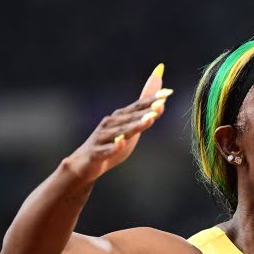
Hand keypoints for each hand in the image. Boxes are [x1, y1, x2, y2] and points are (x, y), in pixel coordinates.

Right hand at [64, 64, 170, 183]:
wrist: (86, 163)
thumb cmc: (111, 142)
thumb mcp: (130, 126)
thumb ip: (144, 110)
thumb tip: (161, 90)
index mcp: (120, 117)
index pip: (138, 107)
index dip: (152, 100)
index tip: (167, 93)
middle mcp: (110, 123)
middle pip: (131, 117)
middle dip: (146, 111)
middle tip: (161, 105)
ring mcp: (101, 137)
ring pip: (120, 132)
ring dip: (135, 126)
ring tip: (149, 120)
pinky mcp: (95, 153)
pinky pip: (105, 150)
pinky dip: (113, 147)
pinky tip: (121, 143)